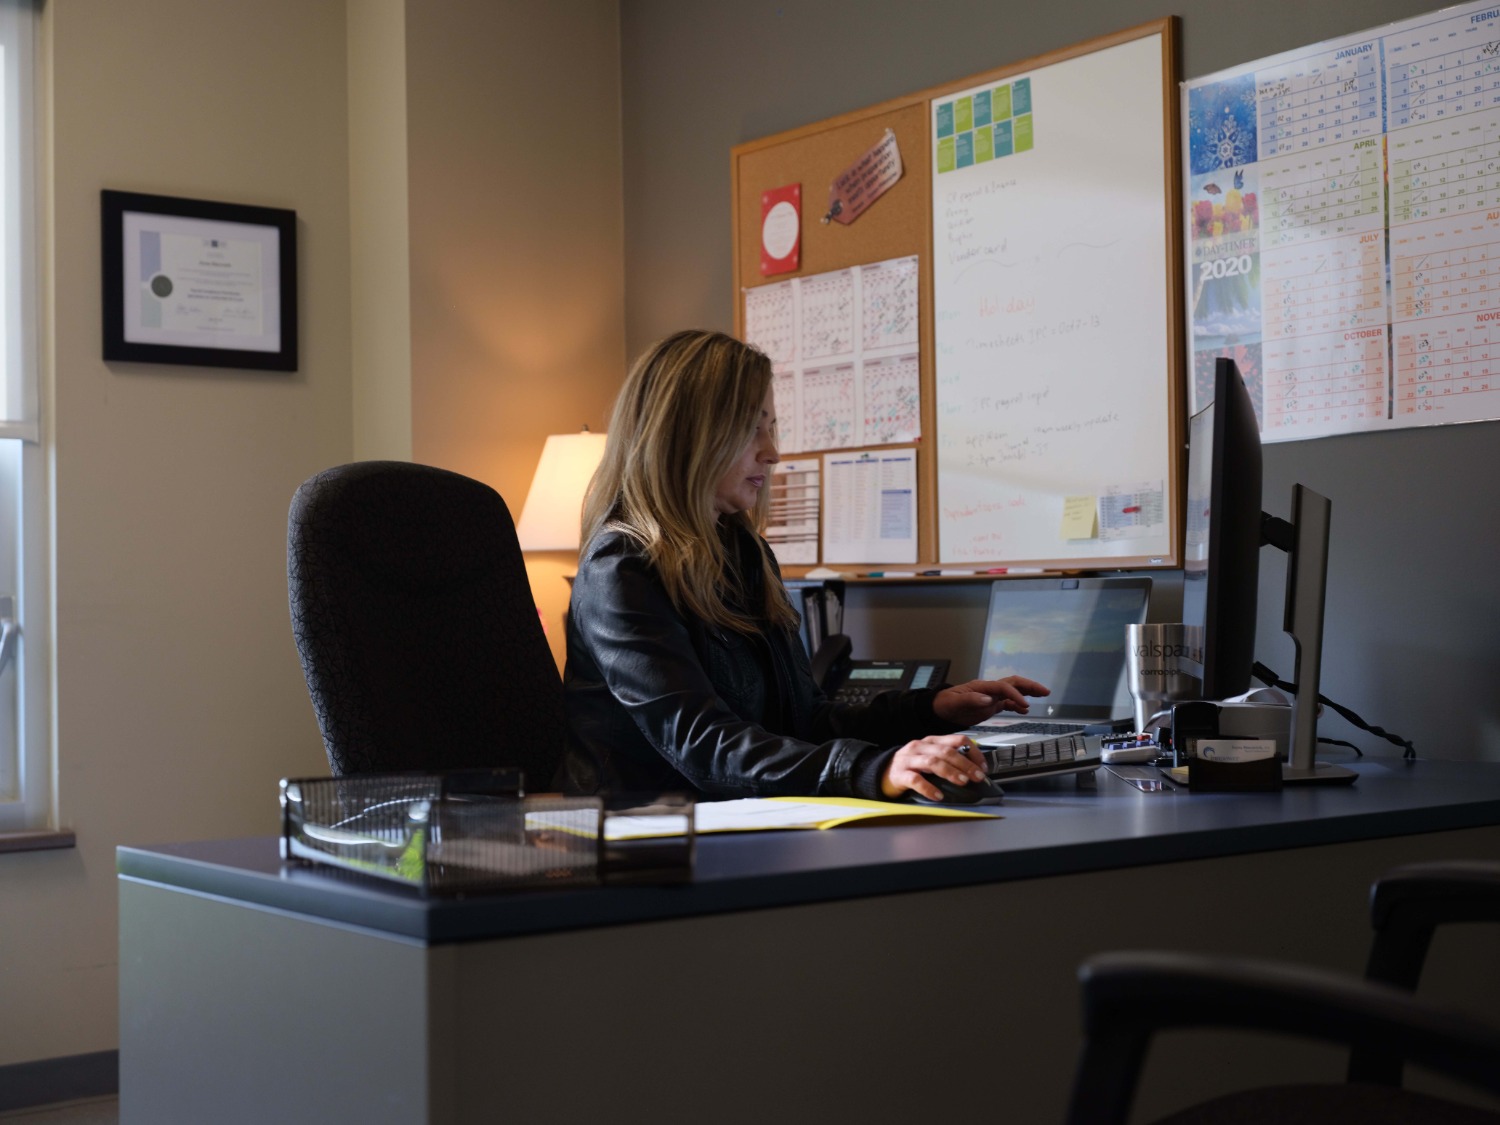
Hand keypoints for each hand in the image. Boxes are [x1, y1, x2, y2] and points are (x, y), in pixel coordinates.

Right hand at [880, 734, 986, 801]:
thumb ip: (947, 759)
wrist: (881, 773)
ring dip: (950, 772)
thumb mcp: (929, 758)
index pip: (957, 740)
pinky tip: (938, 795)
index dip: (973, 753)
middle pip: (946, 751)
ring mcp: (909, 760)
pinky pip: (915, 780)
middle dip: (965, 764)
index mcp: (931, 741)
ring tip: (962, 782)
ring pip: (932, 762)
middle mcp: (920, 747)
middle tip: (977, 777)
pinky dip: (928, 788)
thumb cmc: (910, 767)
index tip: (983, 767)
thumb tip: (974, 769)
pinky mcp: (899, 774)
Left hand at [932, 676, 1049, 726]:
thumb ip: (971, 700)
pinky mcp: (990, 705)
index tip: (1025, 704)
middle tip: (1045, 691)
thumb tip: (988, 699)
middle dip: (1030, 686)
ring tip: (1042, 696)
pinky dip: (1017, 705)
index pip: (1004, 687)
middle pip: (1013, 683)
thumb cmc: (945, 704)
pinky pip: (1007, 702)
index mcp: (982, 687)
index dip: (1015, 694)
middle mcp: (989, 689)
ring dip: (1028, 692)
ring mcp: (991, 697)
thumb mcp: (955, 703)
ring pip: (1013, 691)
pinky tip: (1025, 710)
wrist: (940, 710)